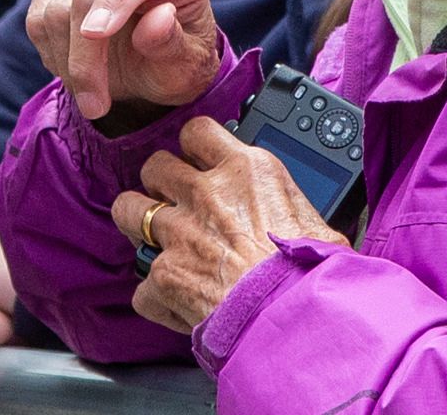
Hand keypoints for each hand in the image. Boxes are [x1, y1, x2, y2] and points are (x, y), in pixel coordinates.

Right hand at [26, 0, 221, 123]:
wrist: (154, 60)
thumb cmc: (175, 61)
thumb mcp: (187, 67)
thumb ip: (174, 44)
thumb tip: (160, 16)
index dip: (114, 0)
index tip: (96, 34)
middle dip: (85, 58)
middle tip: (94, 107)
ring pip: (56, 8)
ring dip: (67, 62)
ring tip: (90, 91)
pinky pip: (38, 14)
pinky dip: (50, 50)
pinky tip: (73, 67)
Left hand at [114, 116, 344, 332]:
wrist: (295, 315)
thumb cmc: (312, 272)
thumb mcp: (316, 222)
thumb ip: (292, 210)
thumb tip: (300, 222)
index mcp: (247, 172)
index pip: (198, 131)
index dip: (192, 147)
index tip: (196, 161)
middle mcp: (206, 193)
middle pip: (155, 166)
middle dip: (159, 183)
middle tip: (173, 202)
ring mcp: (179, 232)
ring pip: (130, 210)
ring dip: (139, 224)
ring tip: (153, 240)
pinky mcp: (164, 274)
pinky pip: (142, 283)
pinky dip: (156, 296)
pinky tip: (175, 302)